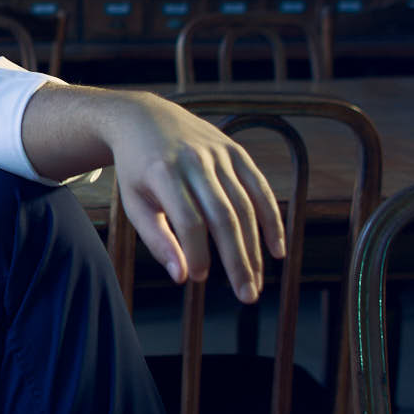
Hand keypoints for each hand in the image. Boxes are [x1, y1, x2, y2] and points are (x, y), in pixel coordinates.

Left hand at [101, 94, 285, 302]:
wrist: (145, 118)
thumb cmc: (138, 170)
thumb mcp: (135, 202)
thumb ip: (156, 240)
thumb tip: (181, 276)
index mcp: (164, 173)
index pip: (188, 219)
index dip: (197, 251)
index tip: (197, 278)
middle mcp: (195, 161)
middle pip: (224, 216)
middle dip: (237, 259)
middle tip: (246, 295)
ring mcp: (219, 154)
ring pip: (245, 206)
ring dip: (255, 248)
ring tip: (255, 281)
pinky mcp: (236, 151)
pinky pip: (260, 188)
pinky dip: (272, 220)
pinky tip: (277, 250)